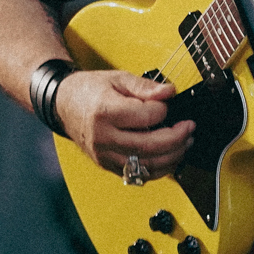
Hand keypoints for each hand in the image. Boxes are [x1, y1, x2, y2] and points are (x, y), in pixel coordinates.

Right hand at [54, 69, 193, 178]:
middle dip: (176, 139)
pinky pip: (138, 175)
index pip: (145, 117)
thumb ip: (145, 86)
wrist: (64, 105)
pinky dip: (158, 169)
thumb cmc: (89, 90)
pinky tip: (169, 157)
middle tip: (189, 128)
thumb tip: (169, 92)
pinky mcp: (107, 166)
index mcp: (104, 112)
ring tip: (185, 143)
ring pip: (146, 166)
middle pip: (148, 146)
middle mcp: (103, 137)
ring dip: (172, 157)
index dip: (163, 110)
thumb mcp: (117, 78)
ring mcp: (104, 155)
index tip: (168, 104)